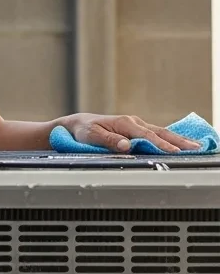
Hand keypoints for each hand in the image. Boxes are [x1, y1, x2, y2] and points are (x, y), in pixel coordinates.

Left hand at [58, 113, 200, 152]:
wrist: (78, 124)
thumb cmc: (83, 131)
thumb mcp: (92, 136)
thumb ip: (109, 141)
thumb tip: (127, 145)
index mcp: (124, 123)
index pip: (147, 135)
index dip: (161, 144)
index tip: (173, 152)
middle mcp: (132, 121)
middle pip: (159, 132)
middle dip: (178, 140)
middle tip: (195, 147)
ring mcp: (135, 124)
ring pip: (160, 132)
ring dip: (177, 139)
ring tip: (195, 146)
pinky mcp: (136, 129)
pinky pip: (155, 133)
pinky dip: (169, 138)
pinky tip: (179, 143)